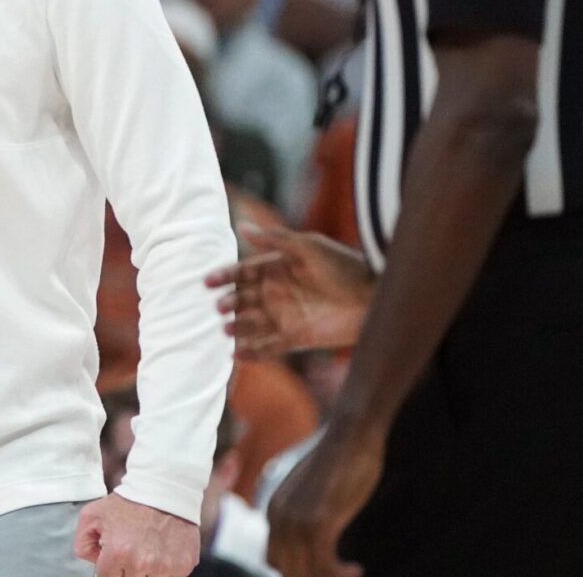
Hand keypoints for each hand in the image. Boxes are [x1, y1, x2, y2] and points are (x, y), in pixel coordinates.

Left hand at [74, 494, 199, 576]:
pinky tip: (160, 552)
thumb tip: (93, 562)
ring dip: (145, 572)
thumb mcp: (92, 515)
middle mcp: (142, 564)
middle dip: (125, 570)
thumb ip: (82, 543)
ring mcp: (165, 567)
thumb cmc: (128, 502)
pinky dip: (164, 570)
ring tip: (145, 552)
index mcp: (118, 553)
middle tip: (129, 552)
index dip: (107, 568)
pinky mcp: (183, 565)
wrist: (164, 489)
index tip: (113, 558)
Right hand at [205, 223, 374, 356]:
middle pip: (243, 298)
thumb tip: (241, 227)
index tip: (206, 282)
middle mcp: (277, 292)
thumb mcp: (310, 247)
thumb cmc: (345, 266)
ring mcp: (284, 316)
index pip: (243, 272)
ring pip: (251, 323)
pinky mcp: (295, 338)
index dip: (224, 276)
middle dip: (229, 302)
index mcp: (277, 268)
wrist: (376, 298)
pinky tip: (236, 355)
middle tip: (218, 307)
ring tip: (226, 330)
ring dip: (236, 327)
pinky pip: (268, 347)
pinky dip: (252, 352)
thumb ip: (276, 240)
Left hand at [267, 427, 383, 576]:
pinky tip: (357, 569)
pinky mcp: (318, 522)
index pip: (274, 559)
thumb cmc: (338, 462)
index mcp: (272, 511)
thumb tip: (311, 534)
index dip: (298, 572)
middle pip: (286, 569)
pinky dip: (339, 573)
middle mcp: (277, 518)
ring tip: (352, 573)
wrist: (349, 436)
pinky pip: (324, 565)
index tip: (325, 571)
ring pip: (305, 571)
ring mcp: (296, 521)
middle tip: (340, 574)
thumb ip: (303, 512)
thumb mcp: (311, 492)